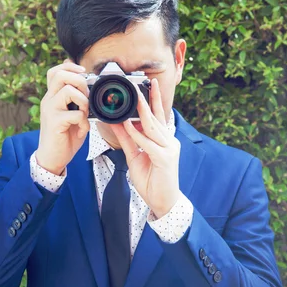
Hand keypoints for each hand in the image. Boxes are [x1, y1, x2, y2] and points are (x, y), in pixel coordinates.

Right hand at [36, 59, 89, 174]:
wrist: (52, 158)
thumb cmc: (64, 136)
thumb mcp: (71, 115)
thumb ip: (76, 101)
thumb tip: (89, 88)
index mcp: (52, 97)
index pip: (55, 71)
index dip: (70, 66)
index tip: (84, 72)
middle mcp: (48, 100)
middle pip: (60, 75)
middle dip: (80, 81)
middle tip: (86, 96)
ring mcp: (50, 111)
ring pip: (68, 91)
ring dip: (83, 101)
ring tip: (84, 114)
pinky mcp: (55, 122)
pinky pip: (76, 114)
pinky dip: (84, 122)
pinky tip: (82, 130)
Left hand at [111, 78, 181, 218]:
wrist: (162, 202)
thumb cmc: (151, 180)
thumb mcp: (135, 156)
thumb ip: (127, 140)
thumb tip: (117, 123)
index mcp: (163, 140)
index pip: (158, 116)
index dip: (154, 99)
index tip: (148, 85)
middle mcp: (169, 141)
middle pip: (157, 117)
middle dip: (149, 99)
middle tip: (141, 84)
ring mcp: (169, 149)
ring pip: (153, 127)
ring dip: (143, 112)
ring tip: (135, 98)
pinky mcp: (165, 159)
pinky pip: (149, 144)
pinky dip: (138, 134)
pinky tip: (129, 126)